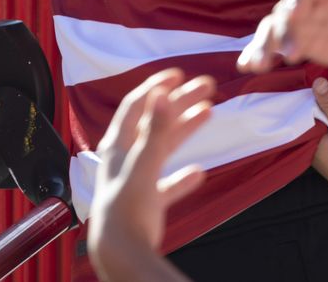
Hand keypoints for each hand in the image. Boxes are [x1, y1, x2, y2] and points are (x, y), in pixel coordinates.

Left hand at [88, 70, 214, 281]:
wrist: (121, 254)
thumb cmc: (126, 210)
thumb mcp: (143, 165)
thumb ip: (155, 130)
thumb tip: (162, 93)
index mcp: (118, 145)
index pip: (136, 105)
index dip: (156, 86)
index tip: (179, 74)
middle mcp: (126, 158)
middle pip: (155, 121)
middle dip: (181, 102)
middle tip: (207, 86)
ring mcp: (137, 180)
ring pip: (164, 147)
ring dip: (186, 129)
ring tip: (209, 111)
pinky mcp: (148, 202)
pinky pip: (168, 184)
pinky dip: (183, 177)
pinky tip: (198, 173)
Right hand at [238, 0, 327, 77]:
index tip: (295, 13)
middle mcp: (310, 4)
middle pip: (285, 11)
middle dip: (279, 30)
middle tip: (286, 53)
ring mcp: (302, 24)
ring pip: (273, 29)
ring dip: (262, 44)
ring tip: (260, 65)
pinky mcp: (298, 43)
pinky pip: (273, 47)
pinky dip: (258, 53)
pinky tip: (247, 66)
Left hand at [309, 78, 327, 202]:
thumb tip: (317, 82)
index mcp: (306, 141)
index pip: (296, 110)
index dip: (301, 91)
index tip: (305, 73)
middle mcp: (306, 144)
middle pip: (302, 113)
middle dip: (309, 96)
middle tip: (314, 74)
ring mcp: (314, 146)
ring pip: (312, 118)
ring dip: (318, 104)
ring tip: (321, 83)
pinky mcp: (323, 146)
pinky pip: (319, 124)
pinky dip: (324, 114)